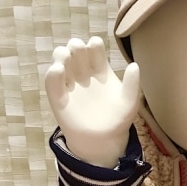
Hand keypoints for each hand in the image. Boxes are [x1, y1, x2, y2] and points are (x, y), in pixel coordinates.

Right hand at [45, 37, 140, 167]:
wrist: (104, 141)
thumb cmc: (118, 119)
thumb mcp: (129, 103)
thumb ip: (132, 85)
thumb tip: (134, 65)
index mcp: (100, 70)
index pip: (94, 48)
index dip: (93, 44)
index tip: (95, 46)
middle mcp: (83, 73)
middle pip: (76, 51)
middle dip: (75, 46)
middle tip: (78, 50)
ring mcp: (70, 84)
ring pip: (60, 61)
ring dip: (61, 55)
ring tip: (65, 57)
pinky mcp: (58, 98)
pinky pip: (52, 83)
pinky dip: (53, 75)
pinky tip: (58, 70)